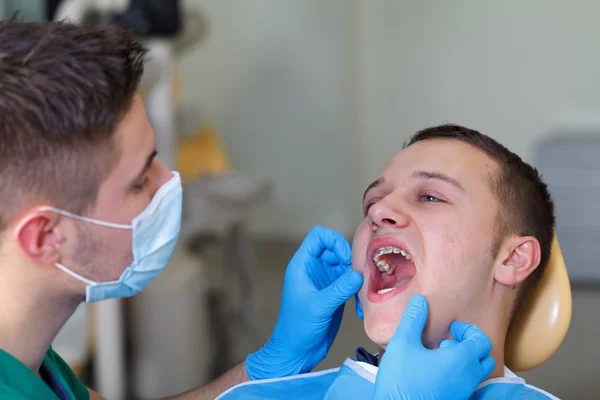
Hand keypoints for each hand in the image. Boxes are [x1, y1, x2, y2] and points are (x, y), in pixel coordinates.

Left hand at [245, 226, 362, 379]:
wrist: (297, 351)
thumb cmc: (297, 327)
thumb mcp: (318, 306)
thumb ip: (338, 289)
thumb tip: (358, 274)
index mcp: (303, 265)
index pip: (319, 236)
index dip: (335, 241)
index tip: (345, 259)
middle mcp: (315, 269)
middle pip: (338, 249)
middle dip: (351, 260)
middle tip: (359, 277)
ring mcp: (326, 281)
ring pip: (347, 266)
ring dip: (358, 277)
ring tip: (363, 293)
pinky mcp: (336, 294)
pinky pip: (351, 283)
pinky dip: (358, 292)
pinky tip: (359, 308)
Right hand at [373, 295, 494, 399]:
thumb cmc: (401, 381)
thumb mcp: (402, 343)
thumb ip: (414, 319)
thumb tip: (420, 300)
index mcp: (461, 360)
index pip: (481, 340)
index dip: (467, 330)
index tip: (450, 328)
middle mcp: (468, 378)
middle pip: (485, 357)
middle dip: (470, 345)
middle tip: (447, 342)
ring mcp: (463, 393)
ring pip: (476, 373)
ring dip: (464, 361)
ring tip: (438, 358)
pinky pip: (466, 385)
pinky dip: (457, 375)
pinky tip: (433, 373)